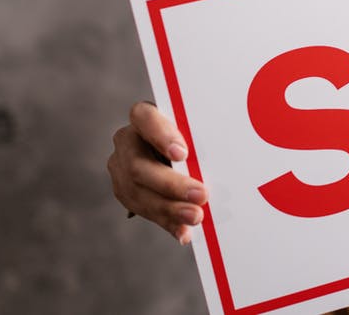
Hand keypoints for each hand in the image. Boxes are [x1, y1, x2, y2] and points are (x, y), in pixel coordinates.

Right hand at [107, 101, 207, 243]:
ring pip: (137, 192)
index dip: (161, 136)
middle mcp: (127, 140)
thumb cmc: (194, 135)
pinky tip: (183, 231)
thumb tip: (226, 153)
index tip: (182, 154)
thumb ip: (198, 139)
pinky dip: (166, 222)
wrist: (176, 153)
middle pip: (138, 165)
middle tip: (201, 196)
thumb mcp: (195, 131)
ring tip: (195, 217)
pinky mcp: (126, 191)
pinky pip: (143, 210)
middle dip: (171, 185)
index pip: (144, 117)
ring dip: (168, 209)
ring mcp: (121, 167)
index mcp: (144, 118)